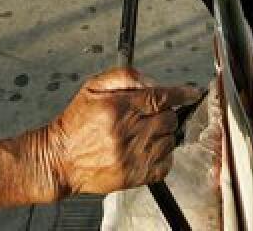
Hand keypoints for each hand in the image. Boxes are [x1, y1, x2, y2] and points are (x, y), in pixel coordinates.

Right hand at [37, 69, 200, 197]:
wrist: (59, 159)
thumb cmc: (76, 122)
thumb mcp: (93, 87)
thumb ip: (126, 76)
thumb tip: (155, 83)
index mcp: (118, 108)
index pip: (161, 97)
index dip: (182, 93)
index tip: (192, 93)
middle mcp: (127, 133)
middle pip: (169, 118)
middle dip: (166, 113)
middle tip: (151, 114)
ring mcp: (133, 157)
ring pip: (170, 141)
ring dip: (163, 134)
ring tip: (143, 132)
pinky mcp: (135, 176)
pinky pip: (166, 164)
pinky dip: (163, 155)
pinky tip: (147, 149)